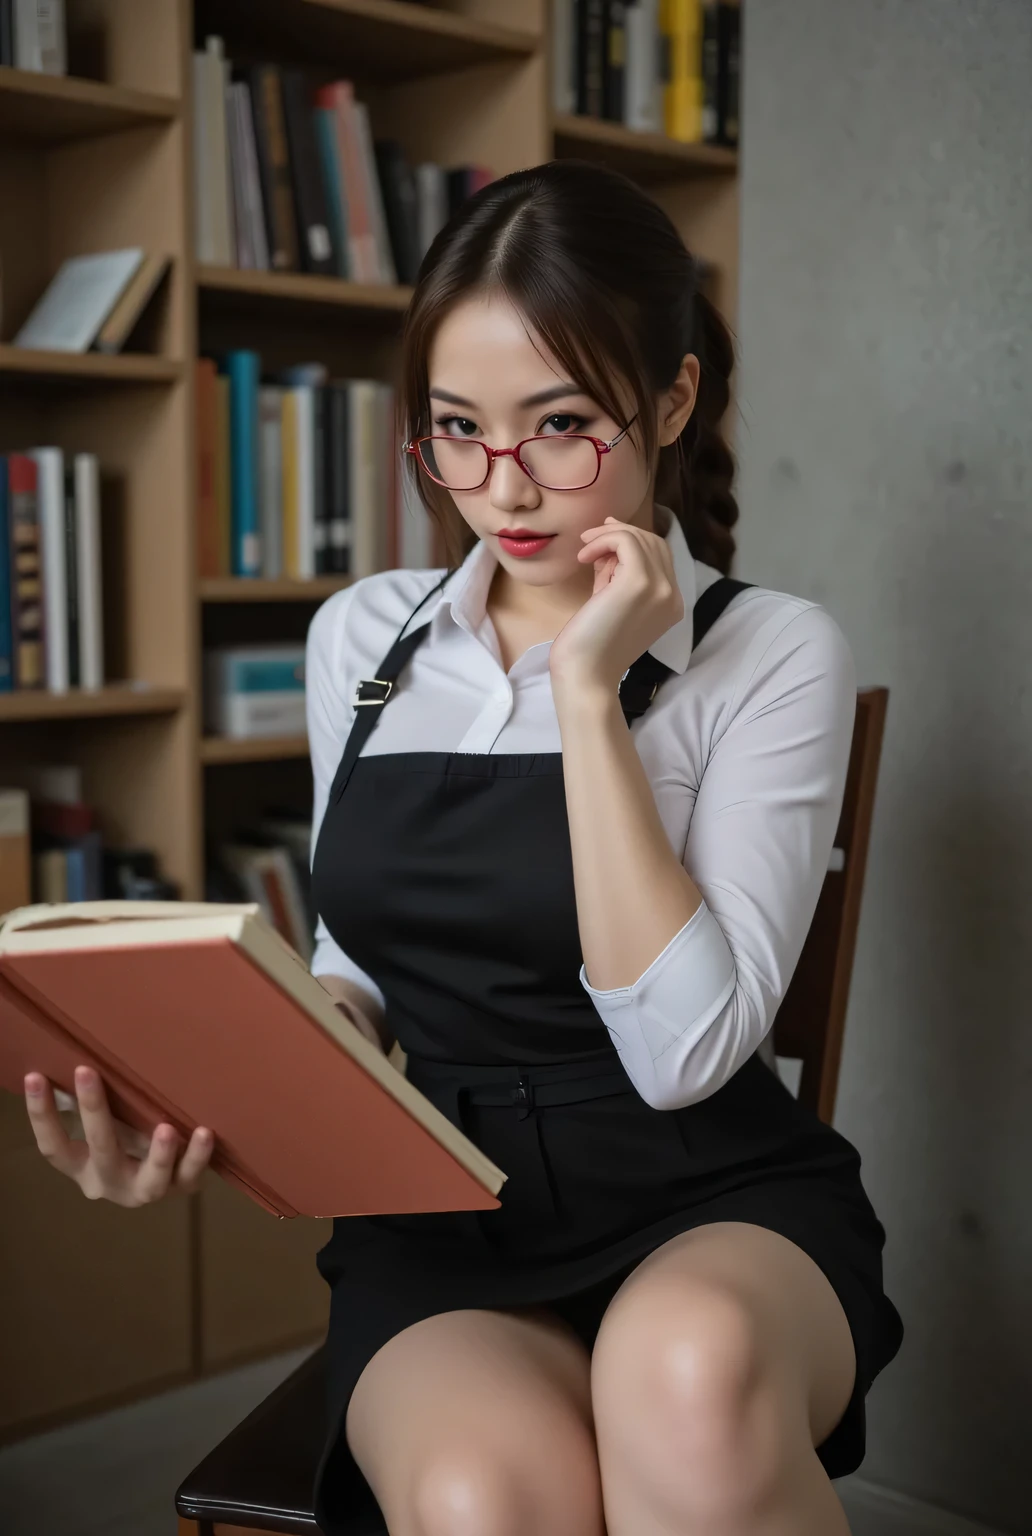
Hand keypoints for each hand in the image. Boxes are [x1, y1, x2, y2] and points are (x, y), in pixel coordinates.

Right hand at [23, 1066, 213, 1206]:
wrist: (162, 1179)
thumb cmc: (125, 1135)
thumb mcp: (104, 1124)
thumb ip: (92, 1103)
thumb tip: (77, 1049)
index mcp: (82, 1167)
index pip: (54, 1147)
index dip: (40, 1115)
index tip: (35, 1077)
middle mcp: (110, 1182)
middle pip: (100, 1150)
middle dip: (93, 1110)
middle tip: (86, 1071)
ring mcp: (145, 1190)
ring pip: (149, 1181)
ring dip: (158, 1155)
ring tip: (166, 1129)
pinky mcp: (180, 1189)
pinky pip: (189, 1176)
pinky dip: (198, 1157)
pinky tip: (205, 1132)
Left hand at [549, 516, 683, 694]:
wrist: (586, 674)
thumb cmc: (591, 645)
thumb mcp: (611, 600)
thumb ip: (616, 572)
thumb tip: (610, 538)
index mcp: (671, 604)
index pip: (661, 557)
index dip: (633, 540)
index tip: (602, 538)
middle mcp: (673, 596)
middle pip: (655, 543)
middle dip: (621, 534)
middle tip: (589, 539)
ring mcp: (661, 589)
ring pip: (641, 538)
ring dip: (608, 536)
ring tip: (584, 550)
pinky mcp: (640, 582)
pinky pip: (626, 541)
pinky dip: (603, 540)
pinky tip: (584, 556)